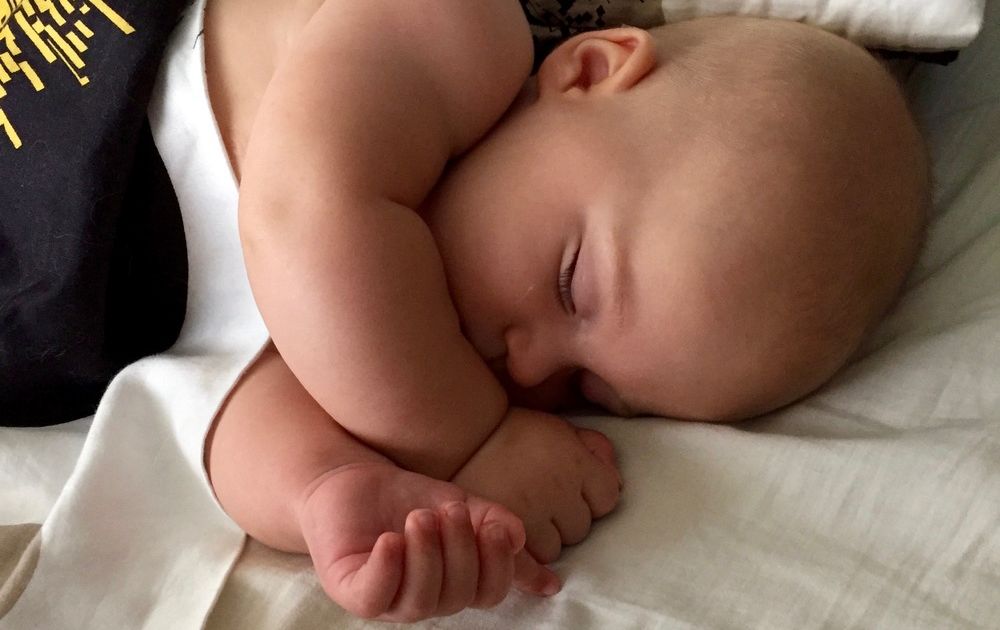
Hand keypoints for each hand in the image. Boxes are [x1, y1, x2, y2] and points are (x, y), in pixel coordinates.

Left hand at [297, 462, 558, 621]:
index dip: (497, 566)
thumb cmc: (407, 497)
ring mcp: (387, 599)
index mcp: (454, 583)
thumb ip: (496, 528)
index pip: (489, 592)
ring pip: (420, 601)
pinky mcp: (352, 590)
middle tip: (449, 509)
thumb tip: (538, 564)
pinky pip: (375, 597)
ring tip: (419, 516)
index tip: (495, 527)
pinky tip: (392, 539)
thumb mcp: (463, 507)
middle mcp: (423, 599)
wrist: (352, 476)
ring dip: (427, 555)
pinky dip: (389, 568)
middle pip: (458, 596)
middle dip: (460, 551)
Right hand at [452, 407, 621, 565]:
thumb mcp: (560, 428)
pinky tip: (530, 555)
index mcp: (574, 462)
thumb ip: (594, 447)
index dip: (595, 494)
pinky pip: (530, 562)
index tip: (577, 489)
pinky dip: (529, 559)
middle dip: (569, 517)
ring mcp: (530, 515)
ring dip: (547, 538)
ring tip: (527, 519)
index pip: (610, 497)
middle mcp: (557, 490)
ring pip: (557, 548)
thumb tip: (615, 476)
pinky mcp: (504, 533)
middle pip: (583, 527)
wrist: (461, 437)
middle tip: (546, 502)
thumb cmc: (514, 432)